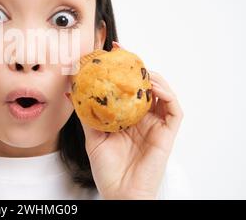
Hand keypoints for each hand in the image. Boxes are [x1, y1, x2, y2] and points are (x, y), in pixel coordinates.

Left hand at [81, 41, 183, 198]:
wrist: (119, 194)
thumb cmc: (106, 170)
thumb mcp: (93, 137)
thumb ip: (87, 115)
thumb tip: (71, 92)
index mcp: (126, 117)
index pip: (126, 88)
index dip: (121, 69)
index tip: (110, 51)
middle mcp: (143, 118)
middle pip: (145, 86)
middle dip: (136, 66)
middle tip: (123, 52)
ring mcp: (156, 125)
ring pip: (163, 93)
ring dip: (153, 77)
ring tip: (139, 69)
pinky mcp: (168, 134)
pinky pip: (174, 109)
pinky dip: (167, 94)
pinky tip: (153, 87)